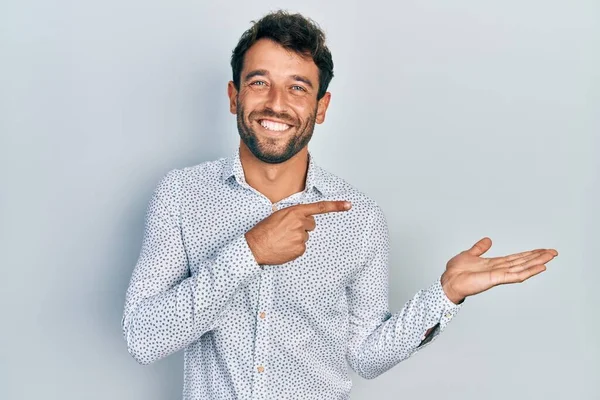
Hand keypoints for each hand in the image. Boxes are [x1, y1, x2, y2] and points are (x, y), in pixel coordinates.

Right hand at [245, 200, 351, 264]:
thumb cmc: (263, 230)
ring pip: (305, 236)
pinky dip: (294, 248)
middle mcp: (300, 223)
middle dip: (303, 227)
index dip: (335, 206)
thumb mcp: (277, 215)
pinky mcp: (300, 249)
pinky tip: (284, 247)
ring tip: (282, 239)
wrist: (255, 247)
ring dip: (296, 238)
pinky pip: (302, 247)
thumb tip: (299, 218)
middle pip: (311, 224)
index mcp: (295, 211)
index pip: (319, 207)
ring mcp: (301, 237)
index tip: (348, 205)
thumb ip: (292, 214)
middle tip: (287, 230)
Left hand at [440, 237, 558, 303]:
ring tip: (550, 256)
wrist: (448, 281)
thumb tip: (488, 240)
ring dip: (537, 262)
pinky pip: (516, 275)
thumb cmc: (456, 271)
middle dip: (538, 257)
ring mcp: (499, 275)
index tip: (541, 250)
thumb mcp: (469, 254)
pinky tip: (540, 267)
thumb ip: (479, 248)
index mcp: (495, 264)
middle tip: (553, 252)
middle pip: (523, 262)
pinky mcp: (496, 279)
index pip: (516, 258)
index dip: (529, 254)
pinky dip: (529, 271)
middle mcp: (500, 269)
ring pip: (523, 267)